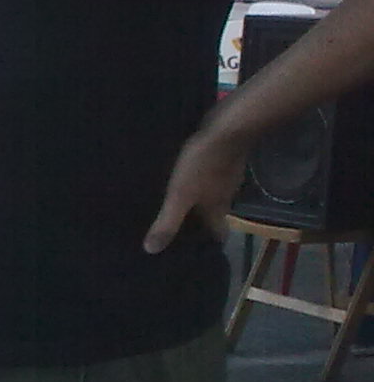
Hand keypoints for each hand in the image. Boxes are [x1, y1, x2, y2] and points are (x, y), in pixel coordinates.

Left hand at [145, 118, 251, 252]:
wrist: (229, 130)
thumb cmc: (202, 166)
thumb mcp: (180, 195)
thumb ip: (168, 221)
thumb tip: (151, 250)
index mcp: (218, 209)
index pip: (217, 235)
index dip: (207, 244)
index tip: (193, 251)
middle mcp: (227, 197)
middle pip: (216, 216)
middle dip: (200, 223)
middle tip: (180, 229)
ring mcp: (229, 178)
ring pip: (215, 197)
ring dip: (201, 203)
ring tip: (179, 206)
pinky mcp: (225, 161)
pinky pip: (213, 179)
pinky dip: (202, 184)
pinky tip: (189, 180)